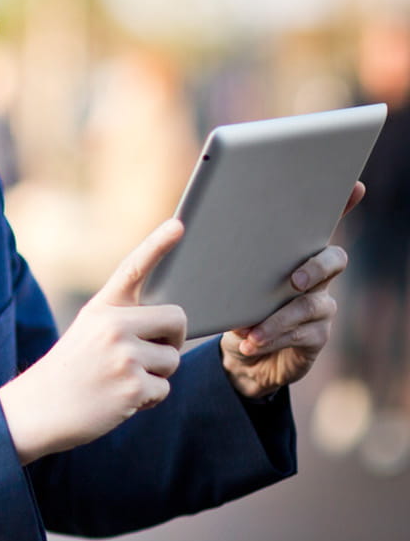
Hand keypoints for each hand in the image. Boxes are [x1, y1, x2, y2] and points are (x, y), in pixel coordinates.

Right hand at [0, 219, 187, 463]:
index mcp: (102, 308)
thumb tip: (174, 324)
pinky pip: (164, 389)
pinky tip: (119, 399)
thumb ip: (124, 321)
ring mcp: (124, 356)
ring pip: (173, 360)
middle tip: (147, 355)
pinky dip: (148, 400)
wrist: (38, 409)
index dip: (158, 244)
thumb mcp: (88, 332)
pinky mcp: (132, 387)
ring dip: (156, 375)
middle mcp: (113, 326)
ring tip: (120, 380)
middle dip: (172, 340)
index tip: (179, 224)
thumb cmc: (70, 370)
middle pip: (177, 319)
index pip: (134, 269)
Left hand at [220, 180, 365, 399]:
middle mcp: (316, 276)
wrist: (241, 353)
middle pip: (334, 260)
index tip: (354, 186)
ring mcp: (320, 306)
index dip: (342, 205)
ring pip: (313, 304)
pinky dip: (273, 337)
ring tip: (249, 329)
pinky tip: (251, 342)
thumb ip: (220, 257)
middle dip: (317, 267)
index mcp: (292, 254)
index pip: (321, 224)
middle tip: (294, 279)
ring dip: (278, 317)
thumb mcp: (223, 281)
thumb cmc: (232, 307)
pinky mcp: (317, 335)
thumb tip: (185, 230)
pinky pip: (302, 333)